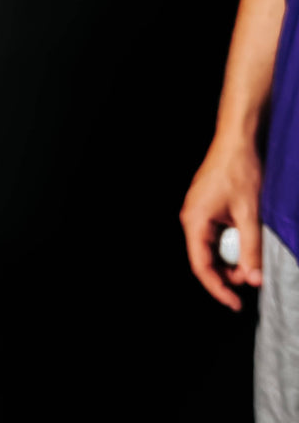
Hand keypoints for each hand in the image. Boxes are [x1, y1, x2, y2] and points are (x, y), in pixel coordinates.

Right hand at [179, 138, 262, 310]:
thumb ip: (251, 249)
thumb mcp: (249, 214)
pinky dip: (231, 241)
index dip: (218, 288)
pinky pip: (215, 232)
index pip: (201, 265)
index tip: (235, 304)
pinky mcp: (207, 205)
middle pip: (205, 257)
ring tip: (252, 259)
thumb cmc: (239, 171)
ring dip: (231, 257)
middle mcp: (191, 217)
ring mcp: (198, 210)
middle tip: (252, 278)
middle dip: (227, 273)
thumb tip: (253, 279)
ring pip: (211, 246)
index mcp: (194, 220)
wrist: (236, 140)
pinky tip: (246, 240)